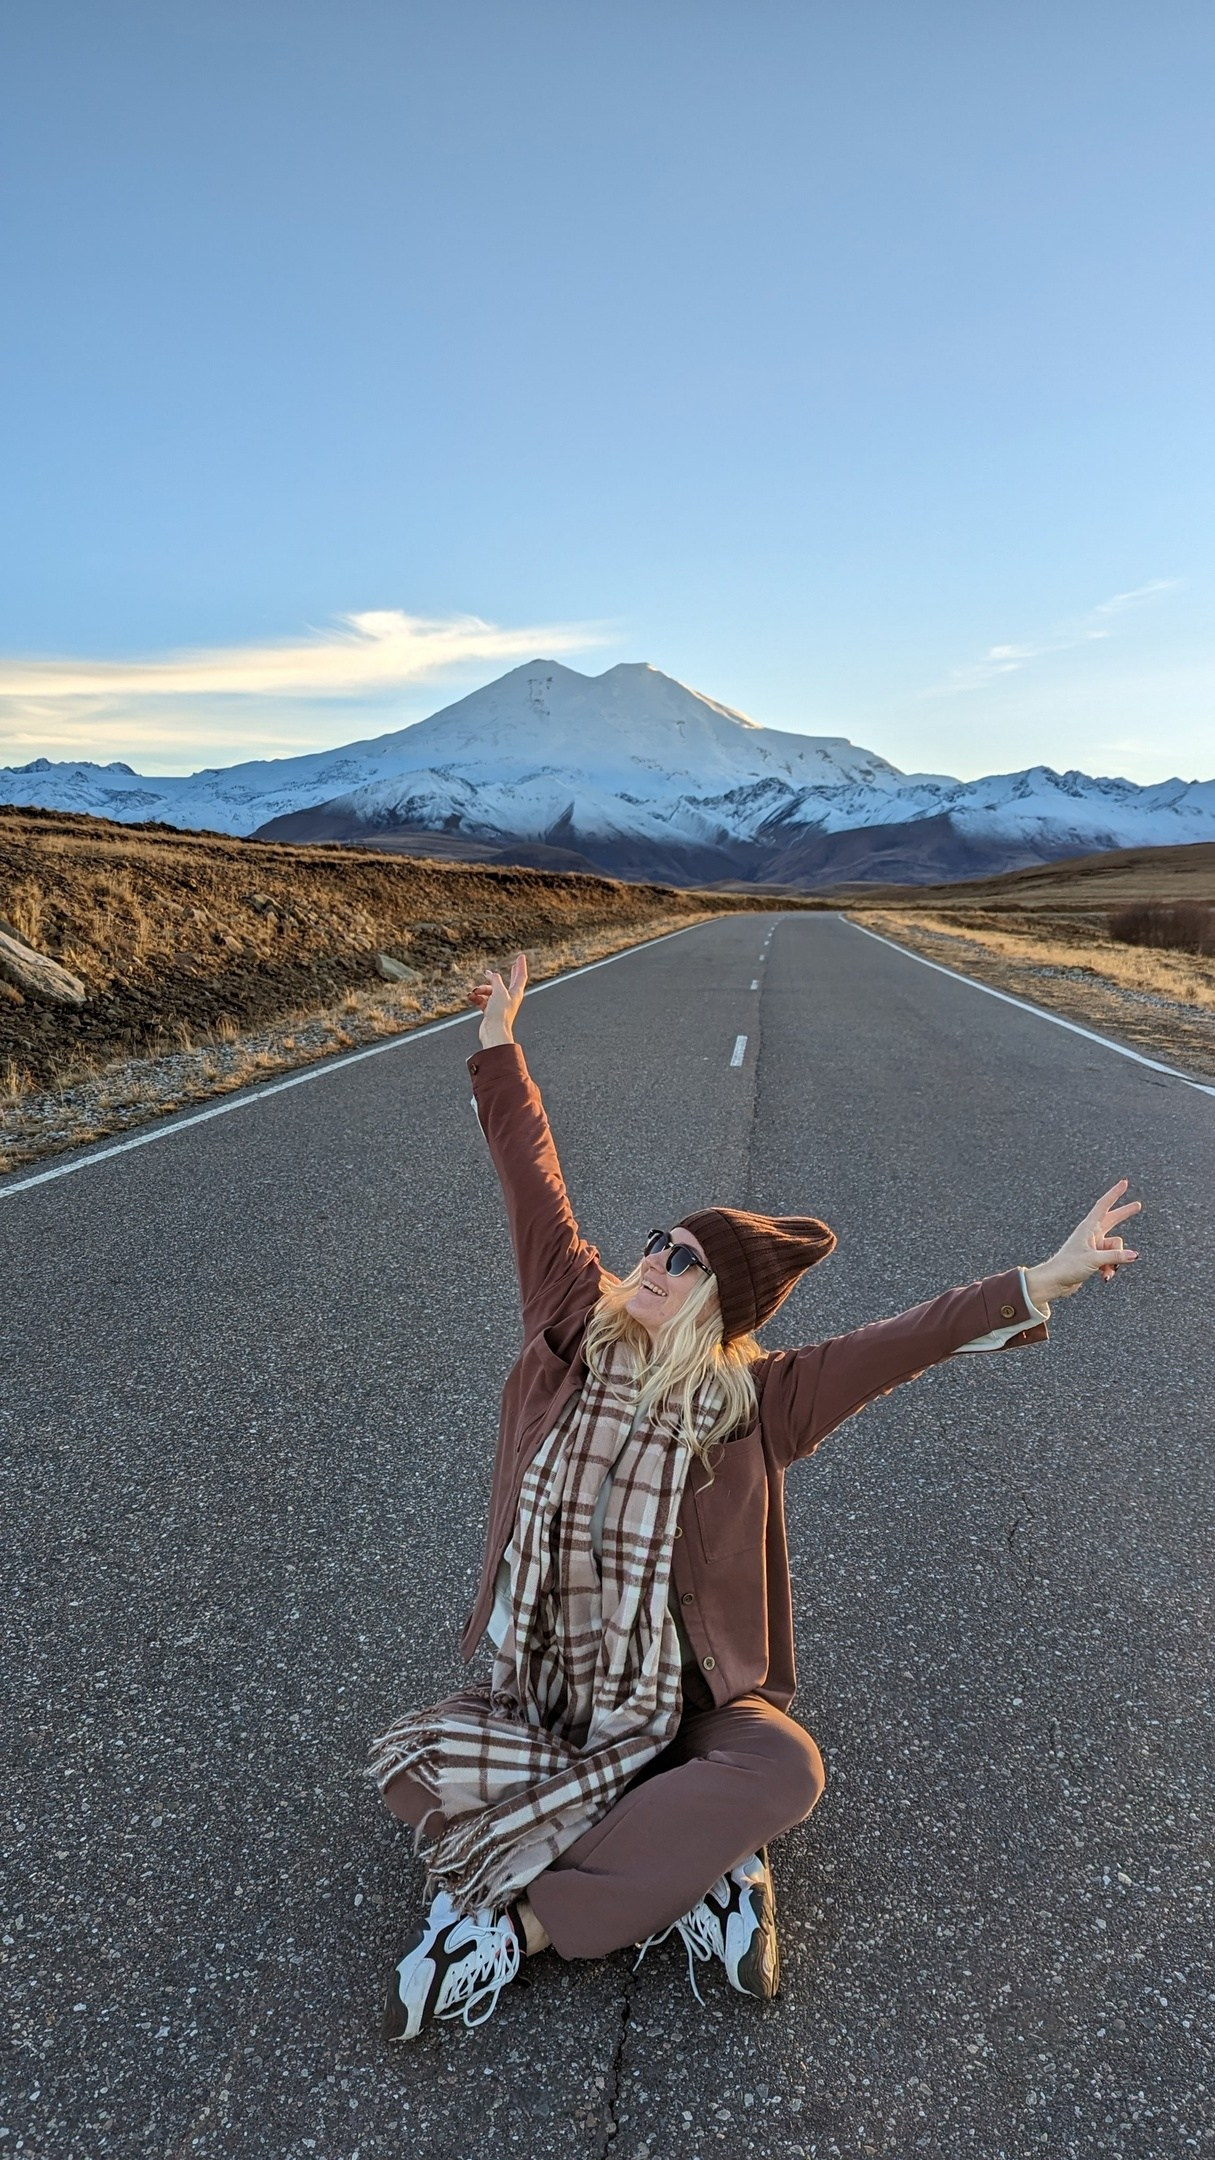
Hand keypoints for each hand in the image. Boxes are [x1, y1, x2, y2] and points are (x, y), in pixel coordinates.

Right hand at [468, 953, 527, 1045]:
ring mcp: (500, 1004)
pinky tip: (471, 996)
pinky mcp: (491, 1011)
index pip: (521, 976)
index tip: (521, 956)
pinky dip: (477, 998)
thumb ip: (495, 980)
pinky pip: (483, 1000)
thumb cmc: (500, 1013)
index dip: (521, 965)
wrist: (493, 1031)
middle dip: (511, 973)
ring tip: (475, 991)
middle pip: (510, 982)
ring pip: (491, 991)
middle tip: (514, 965)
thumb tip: (490, 974)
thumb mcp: (498, 991)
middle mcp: (509, 998)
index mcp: (516, 993)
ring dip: (482, 989)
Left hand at [1024, 1180, 1141, 1306]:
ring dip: (1115, 1261)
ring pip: (1115, 1248)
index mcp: (1088, 1228)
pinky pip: (1111, 1260)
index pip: (1103, 1206)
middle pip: (1112, 1220)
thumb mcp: (1094, 1260)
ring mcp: (1093, 1246)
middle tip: (1138, 1205)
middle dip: (1125, 1215)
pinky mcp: (1094, 1258)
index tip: (1124, 1183)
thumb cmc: (1068, 1266)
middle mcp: (1091, 1234)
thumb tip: (1135, 1255)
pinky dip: (1110, 1268)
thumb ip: (1116, 1256)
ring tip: (1106, 1272)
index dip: (1115, 1194)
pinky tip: (1104, 1277)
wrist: (1055, 1282)